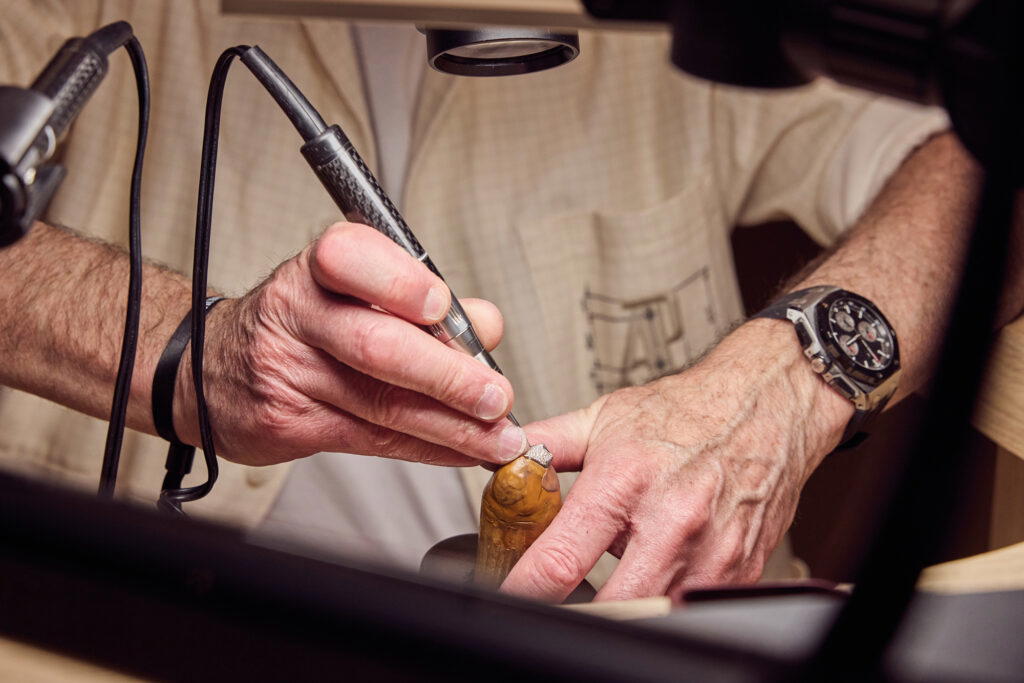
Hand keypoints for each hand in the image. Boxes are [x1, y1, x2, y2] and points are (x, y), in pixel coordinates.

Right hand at [172, 222, 527, 466]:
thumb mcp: (352, 291)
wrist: (211, 368)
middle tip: (495, 396)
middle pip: (374, 344)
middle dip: (446, 375)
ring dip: (451, 426)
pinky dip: (427, 448)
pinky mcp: (289, 422)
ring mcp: (287, 372)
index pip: (349, 257)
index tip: (442, 307)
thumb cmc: (302, 323)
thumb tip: (486, 326)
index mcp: (317, 269)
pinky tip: (462, 451)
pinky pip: (371, 440)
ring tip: (497, 437)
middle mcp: (296, 314)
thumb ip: (424, 303)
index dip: (399, 281)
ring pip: (379, 403)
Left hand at [503, 319, 852, 602]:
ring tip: (616, 576)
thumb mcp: (604, 416)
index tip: (511, 593)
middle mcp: (671, 520)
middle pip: (610, 606)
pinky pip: (692, 605)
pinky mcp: (739, 569)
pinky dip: (668, 596)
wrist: (765, 404)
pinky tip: (659, 569)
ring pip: (653, 612)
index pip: (562, 558)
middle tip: (563, 597)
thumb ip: (547, 443)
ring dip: (627, 603)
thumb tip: (501, 459)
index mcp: (626, 479)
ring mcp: (710, 550)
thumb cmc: (687, 411)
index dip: (525, 588)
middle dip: (579, 610)